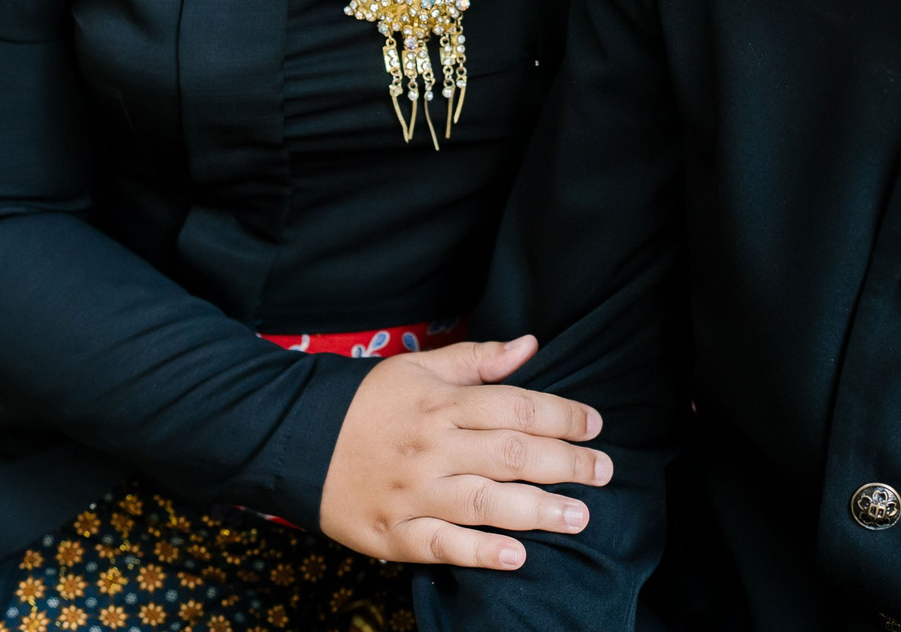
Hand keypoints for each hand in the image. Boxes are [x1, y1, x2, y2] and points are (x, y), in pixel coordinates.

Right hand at [320, 335, 609, 569]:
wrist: (296, 439)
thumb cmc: (368, 402)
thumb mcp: (418, 368)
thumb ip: (477, 360)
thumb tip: (530, 345)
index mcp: (441, 404)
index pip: (516, 406)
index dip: (562, 415)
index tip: (595, 425)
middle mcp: (432, 447)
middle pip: (511, 454)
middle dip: (566, 464)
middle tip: (604, 472)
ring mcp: (413, 493)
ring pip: (485, 502)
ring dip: (537, 510)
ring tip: (578, 516)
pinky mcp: (394, 533)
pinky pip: (442, 545)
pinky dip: (479, 553)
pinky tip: (516, 555)